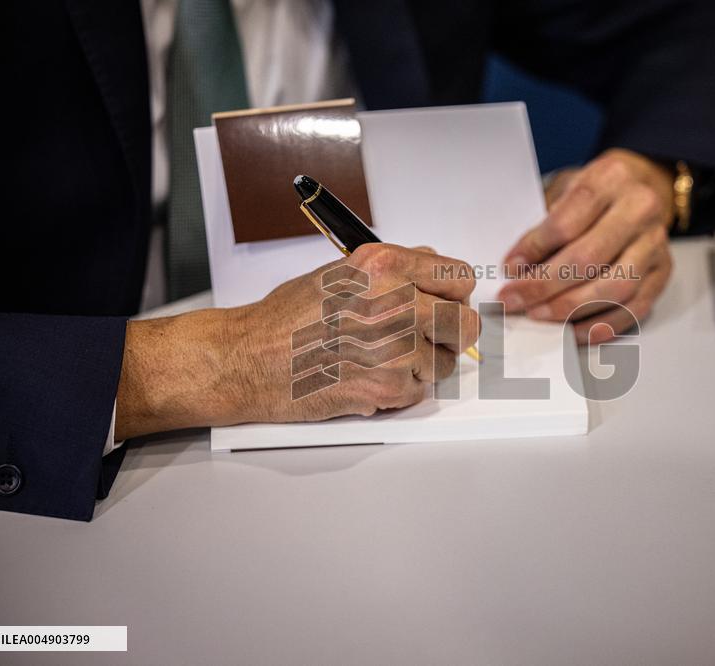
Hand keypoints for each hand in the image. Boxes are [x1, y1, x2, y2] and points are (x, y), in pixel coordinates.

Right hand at [115, 244, 479, 439]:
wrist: (250, 359)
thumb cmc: (288, 318)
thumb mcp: (343, 271)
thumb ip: (395, 269)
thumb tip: (433, 272)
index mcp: (386, 265)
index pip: (459, 277)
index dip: (454, 294)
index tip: (446, 304)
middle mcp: (395, 301)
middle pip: (464, 323)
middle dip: (449, 334)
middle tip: (426, 339)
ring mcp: (396, 347)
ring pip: (444, 363)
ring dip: (422, 366)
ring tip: (380, 358)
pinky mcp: (389, 385)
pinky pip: (420, 391)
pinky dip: (399, 390)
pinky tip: (367, 376)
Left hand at [497, 148, 674, 343]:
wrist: (644, 185)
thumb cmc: (598, 191)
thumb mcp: (566, 189)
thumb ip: (545, 225)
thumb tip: (518, 270)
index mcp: (611, 180)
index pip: (567, 222)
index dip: (534, 249)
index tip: (510, 269)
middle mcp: (640, 210)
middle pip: (589, 258)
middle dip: (545, 286)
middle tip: (515, 301)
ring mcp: (656, 243)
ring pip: (615, 287)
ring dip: (571, 308)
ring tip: (539, 315)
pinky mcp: (663, 272)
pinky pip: (634, 308)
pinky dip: (601, 324)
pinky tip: (573, 330)